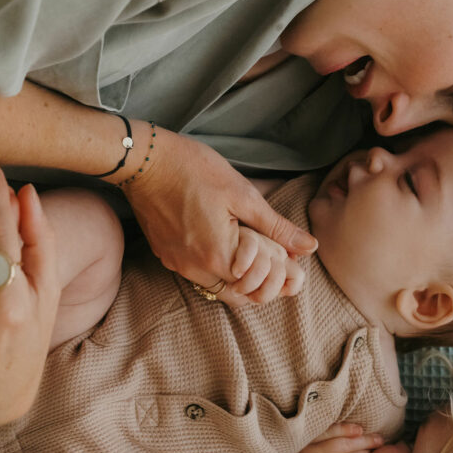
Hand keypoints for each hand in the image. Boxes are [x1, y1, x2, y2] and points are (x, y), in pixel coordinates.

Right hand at [120, 128, 316, 305]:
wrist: (144, 159)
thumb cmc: (194, 170)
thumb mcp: (243, 195)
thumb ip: (276, 228)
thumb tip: (308, 247)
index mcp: (218, 257)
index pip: (256, 289)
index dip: (275, 277)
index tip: (283, 256)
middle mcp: (193, 269)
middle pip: (235, 293)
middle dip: (256, 279)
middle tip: (267, 252)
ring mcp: (175, 263)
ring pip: (214, 284)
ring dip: (234, 272)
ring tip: (245, 241)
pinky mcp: (164, 253)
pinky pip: (195, 272)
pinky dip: (213, 263)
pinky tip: (219, 237)